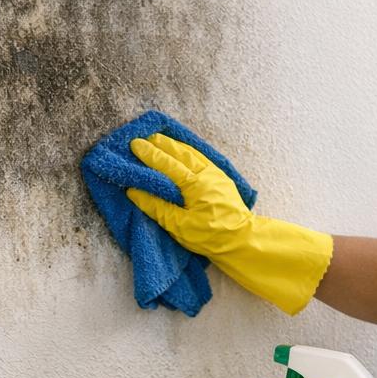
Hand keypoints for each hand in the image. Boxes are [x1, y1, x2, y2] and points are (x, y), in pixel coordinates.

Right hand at [124, 134, 332, 314]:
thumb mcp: (179, 226)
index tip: (134, 145)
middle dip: (160, 144)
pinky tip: (182, 150)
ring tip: (159, 140)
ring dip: (174, 145)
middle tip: (143, 137)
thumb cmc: (211, 237)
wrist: (243, 240)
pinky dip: (187, 151)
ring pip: (191, 152)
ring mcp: (215, 174)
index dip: (149, 154)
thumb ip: (156, 207)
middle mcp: (205, 173)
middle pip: (179, 152)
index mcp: (194, 184)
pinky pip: (200, 157)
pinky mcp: (221, 178)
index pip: (166, 164)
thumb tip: (134, 191)